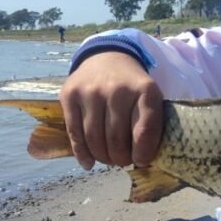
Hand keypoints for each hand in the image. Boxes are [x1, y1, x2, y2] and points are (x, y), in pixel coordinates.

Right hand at [59, 51, 162, 169]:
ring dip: (102, 157)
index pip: (145, 130)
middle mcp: (117, 89)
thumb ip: (150, 125)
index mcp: (145, 90)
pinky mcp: (70, 95)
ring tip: (109, 159)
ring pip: (94, 139)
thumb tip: (141, 161)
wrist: (108, 57)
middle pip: (116, 139)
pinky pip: (74, 133)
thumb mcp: (150, 98)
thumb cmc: (132, 86)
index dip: (143, 153)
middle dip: (121, 158)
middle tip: (123, 161)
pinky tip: (88, 163)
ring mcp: (91, 92)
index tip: (141, 161)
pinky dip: (82, 153)